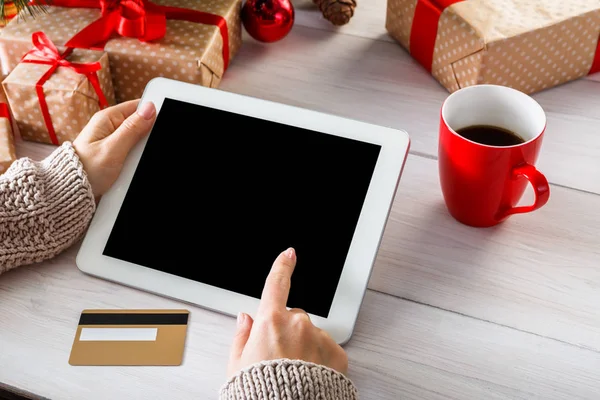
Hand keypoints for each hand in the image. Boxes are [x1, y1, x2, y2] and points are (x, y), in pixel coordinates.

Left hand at [73, 99, 155, 198]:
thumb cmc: (87, 170)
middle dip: (146, 137)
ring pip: (138, 140)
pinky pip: (132, 151)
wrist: (72, 191)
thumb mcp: (113, 149)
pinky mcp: (114, 152)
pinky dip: (135, 159)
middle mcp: (109, 126)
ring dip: (141, 151)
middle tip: (140, 152)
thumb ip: (132, 129)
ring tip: (132, 163)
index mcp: (107, 118)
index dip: (152, 114)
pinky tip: (132, 167)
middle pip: (140, 124)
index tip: (159, 127)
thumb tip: (149, 108)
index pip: (138, 106)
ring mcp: (112, 140)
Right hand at [227, 248, 348, 377]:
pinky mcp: (337, 354)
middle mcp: (297, 324)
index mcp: (270, 322)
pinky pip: (327, 348)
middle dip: (287, 329)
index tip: (289, 254)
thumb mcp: (237, 365)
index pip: (276, 284)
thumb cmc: (260, 393)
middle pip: (293, 316)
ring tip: (296, 372)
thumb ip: (242, 336)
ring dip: (305, 345)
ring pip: (312, 333)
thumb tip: (245, 319)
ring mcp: (319, 337)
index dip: (283, 265)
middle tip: (279, 357)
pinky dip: (321, 358)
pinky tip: (311, 375)